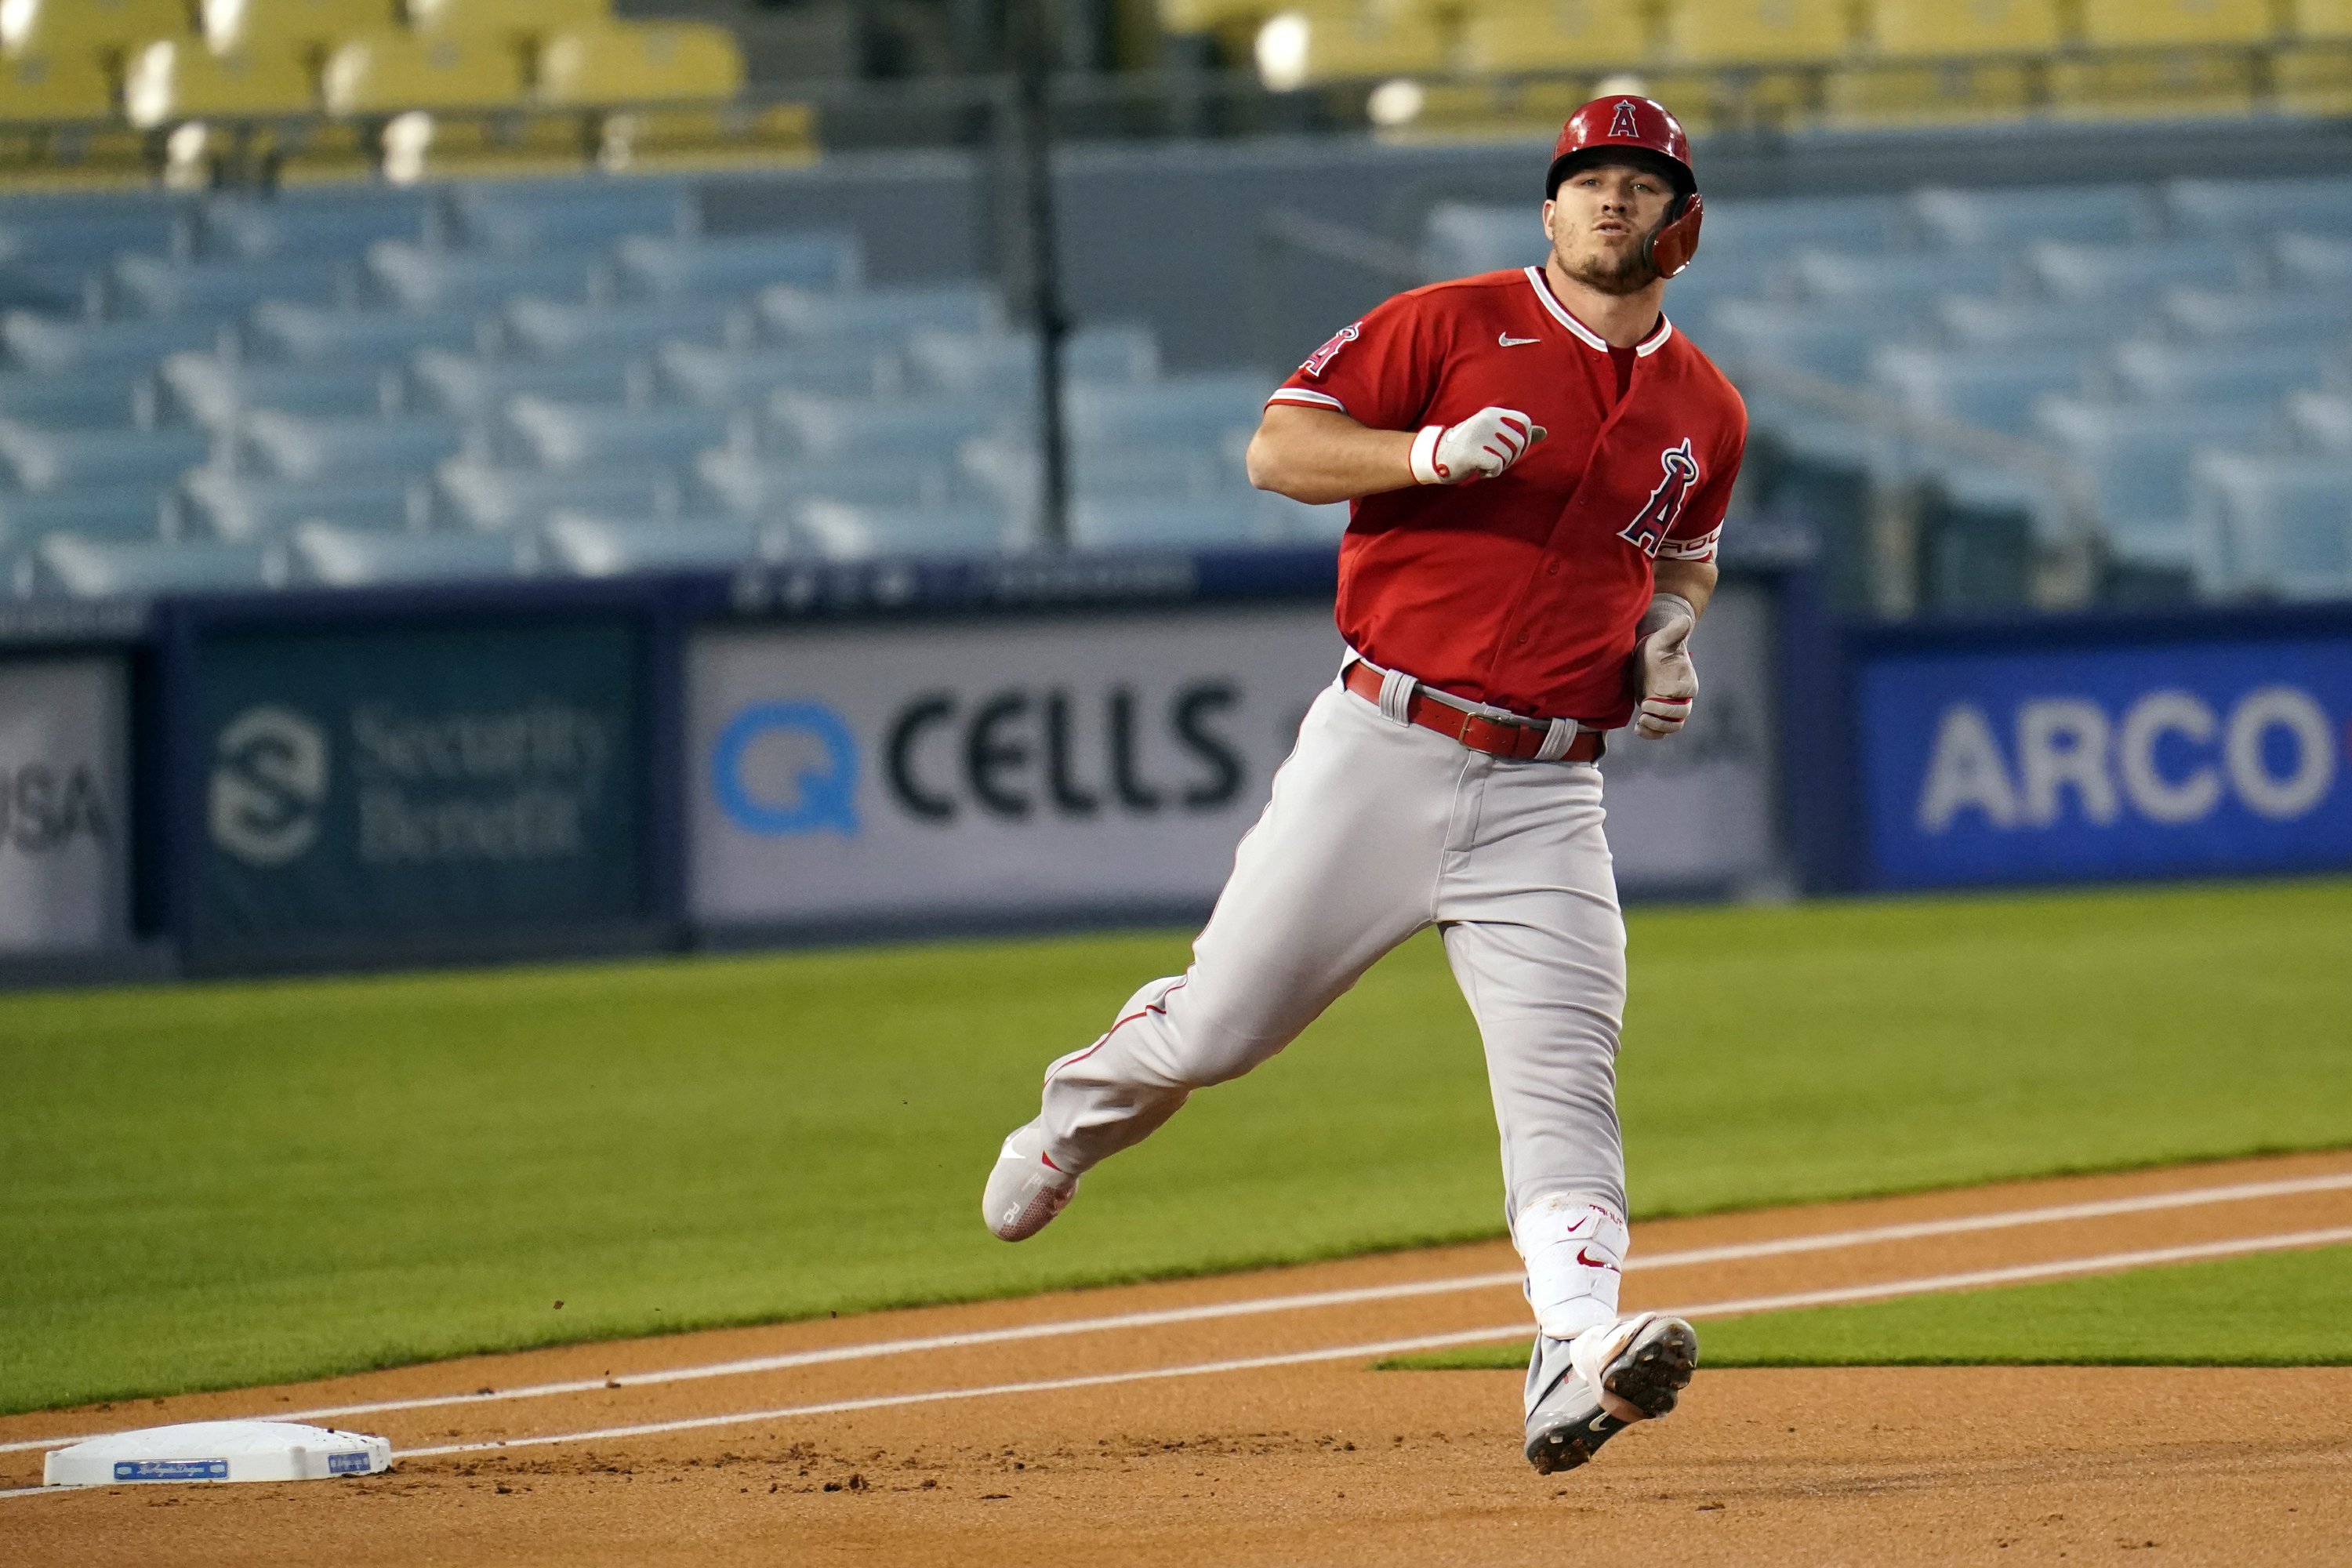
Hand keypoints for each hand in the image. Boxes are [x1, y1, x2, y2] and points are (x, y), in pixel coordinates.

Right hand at [1411, 406, 1544, 484]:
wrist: (1436, 456)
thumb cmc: (1469, 447)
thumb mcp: (1493, 435)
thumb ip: (1517, 433)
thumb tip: (1544, 432)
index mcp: (1493, 413)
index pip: (1524, 423)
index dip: (1524, 440)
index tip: (1510, 449)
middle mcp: (1487, 420)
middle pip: (1519, 442)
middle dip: (1512, 457)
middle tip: (1496, 461)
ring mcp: (1479, 435)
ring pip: (1508, 456)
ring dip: (1500, 466)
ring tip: (1484, 465)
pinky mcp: (1473, 452)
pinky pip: (1497, 466)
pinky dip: (1491, 473)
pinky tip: (1479, 471)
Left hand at [1633, 593, 1696, 737]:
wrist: (1649, 654)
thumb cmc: (1659, 645)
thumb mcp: (1663, 638)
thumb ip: (1675, 632)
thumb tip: (1685, 619)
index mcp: (1687, 682)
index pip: (1683, 701)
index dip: (1666, 705)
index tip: (1647, 700)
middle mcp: (1682, 698)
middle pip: (1680, 718)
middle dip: (1661, 720)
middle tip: (1642, 713)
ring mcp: (1671, 707)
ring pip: (1672, 728)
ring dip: (1656, 729)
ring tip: (1640, 722)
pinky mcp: (1660, 713)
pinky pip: (1661, 731)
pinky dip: (1651, 734)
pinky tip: (1638, 728)